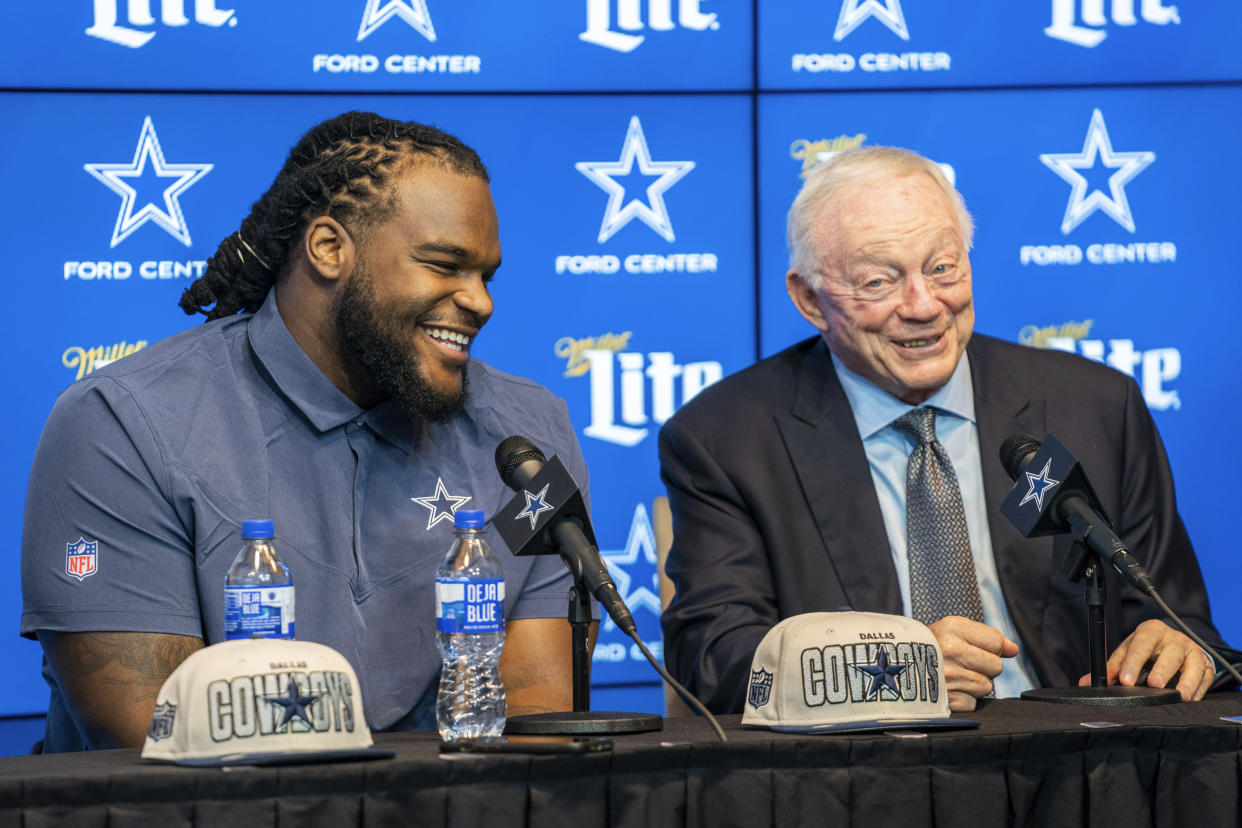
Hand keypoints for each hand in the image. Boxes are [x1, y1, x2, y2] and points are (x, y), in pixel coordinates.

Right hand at [927, 616, 1018, 711]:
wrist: (892, 667)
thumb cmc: (929, 647)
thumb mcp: (953, 630)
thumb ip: (988, 637)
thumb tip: (1014, 650)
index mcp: (952, 628)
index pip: (996, 642)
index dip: (987, 646)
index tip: (968, 647)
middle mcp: (950, 651)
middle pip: (996, 667)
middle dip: (983, 667)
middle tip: (960, 664)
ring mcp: (947, 677)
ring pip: (986, 687)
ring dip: (973, 685)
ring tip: (952, 677)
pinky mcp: (946, 700)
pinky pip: (973, 703)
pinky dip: (964, 700)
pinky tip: (948, 690)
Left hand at [1077, 618, 1213, 700]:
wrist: (1176, 646)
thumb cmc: (1147, 650)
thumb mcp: (1128, 653)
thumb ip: (1111, 668)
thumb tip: (1086, 683)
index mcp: (1151, 631)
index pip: (1141, 644)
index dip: (1133, 662)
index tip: (1125, 680)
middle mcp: (1174, 639)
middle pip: (1169, 654)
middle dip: (1161, 670)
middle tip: (1153, 685)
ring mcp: (1193, 651)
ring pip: (1192, 666)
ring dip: (1185, 682)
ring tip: (1178, 696)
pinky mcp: (1206, 666)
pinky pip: (1204, 679)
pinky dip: (1198, 690)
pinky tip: (1190, 699)